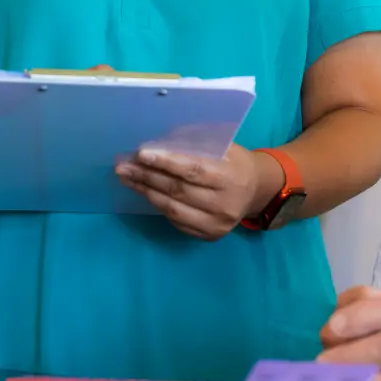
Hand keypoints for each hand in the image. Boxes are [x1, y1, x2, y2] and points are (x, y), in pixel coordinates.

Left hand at [116, 144, 273, 240]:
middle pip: (178, 190)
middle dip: (147, 176)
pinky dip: (158, 205)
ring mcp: (216, 224)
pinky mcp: (209, 236)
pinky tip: (145, 192)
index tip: (141, 154)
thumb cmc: (235, 162)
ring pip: (172, 209)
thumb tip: (157, 145)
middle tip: (124, 167)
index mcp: (230, 177)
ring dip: (146, 192)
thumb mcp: (224, 147)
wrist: (256, 190)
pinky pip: (176, 221)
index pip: (193, 170)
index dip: (166, 162)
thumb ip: (196, 147)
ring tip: (127, 179)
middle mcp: (224, 204)